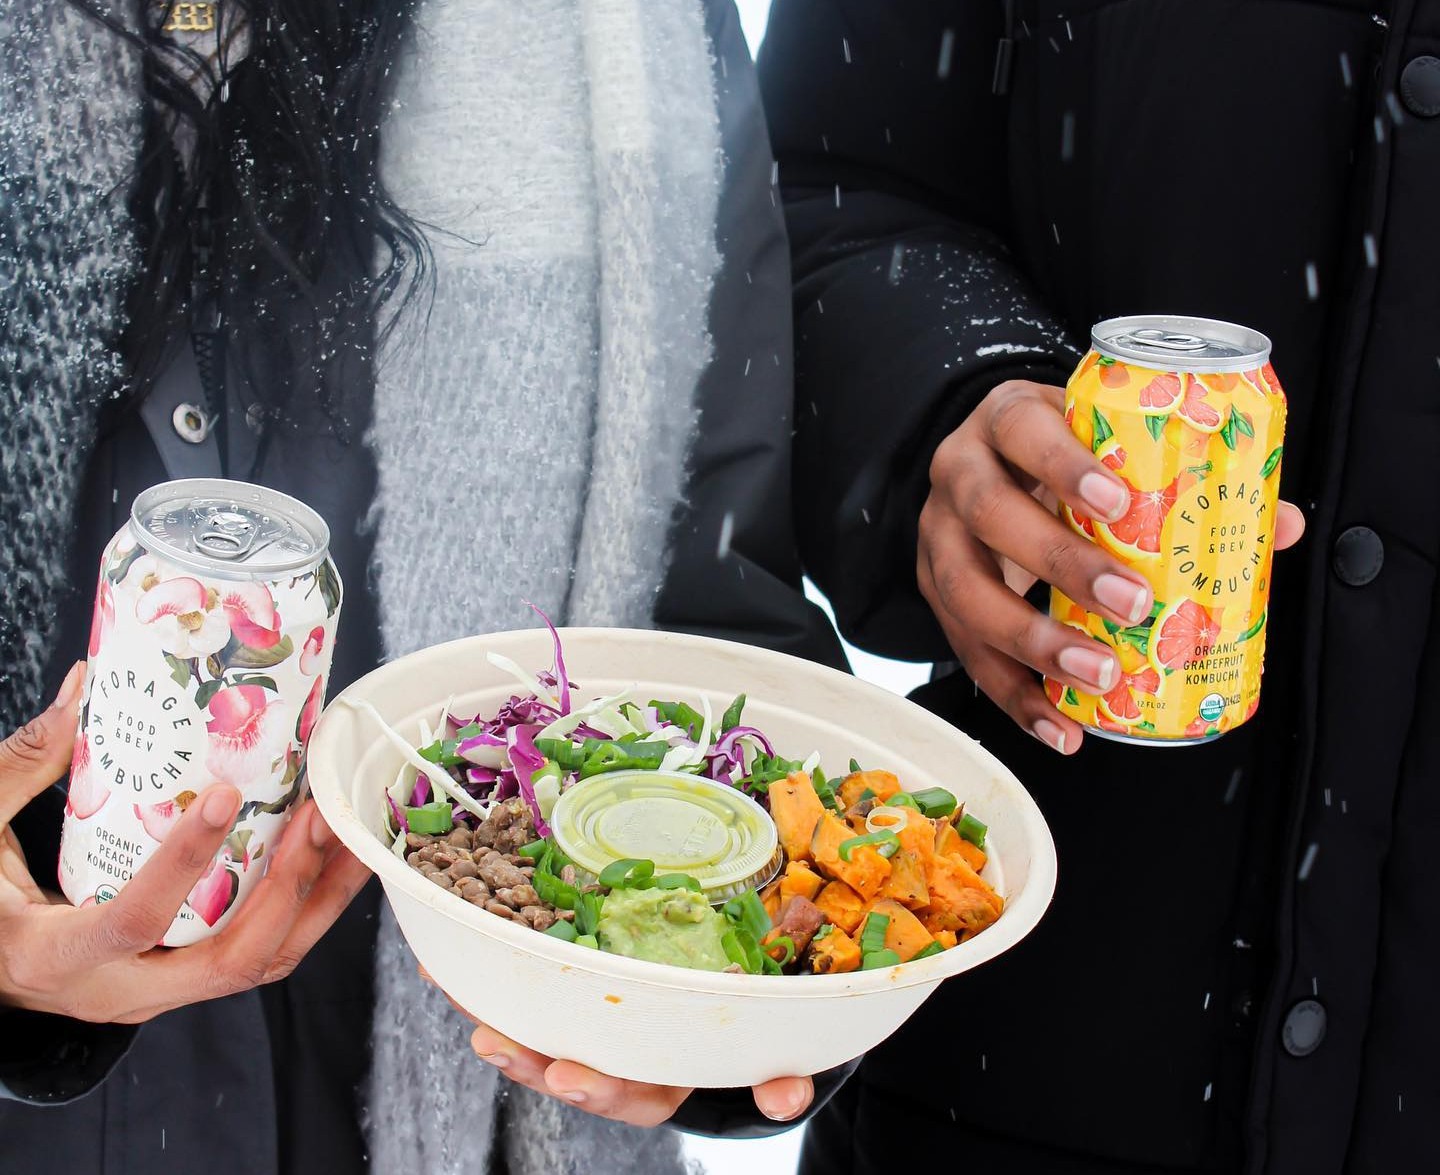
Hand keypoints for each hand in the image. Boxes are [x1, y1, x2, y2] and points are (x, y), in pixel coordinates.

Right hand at [0, 662, 371, 1023]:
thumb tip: (88, 682)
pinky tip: (330, 857)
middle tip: (318, 816)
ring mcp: (155, 992)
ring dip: (316, 902)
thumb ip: (26, 763)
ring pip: (259, 965)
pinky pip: (254, 952)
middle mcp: (117, 991)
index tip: (224, 797)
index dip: (183, 863)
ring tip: (350, 832)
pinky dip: (302, 909)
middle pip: (230, 964)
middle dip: (289, 890)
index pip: (133, 921)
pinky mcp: (179, 979)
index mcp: (55, 957)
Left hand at [419, 969, 812, 1126]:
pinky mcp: (562, 997)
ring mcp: (581, 1030)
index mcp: (654, 1083)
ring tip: (455, 992)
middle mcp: (610, 1064)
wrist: (716, 1014)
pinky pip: (518, 993)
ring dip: (489, 1013)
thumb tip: (790, 1097)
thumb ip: (777, 1079)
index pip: (623, 1096)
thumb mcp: (761, 1057)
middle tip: (495, 1041)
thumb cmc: (734, 1033)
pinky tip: (446, 961)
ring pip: (530, 1032)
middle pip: (560, 1068)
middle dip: (524, 1059)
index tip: (573, 1075)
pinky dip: (482, 979)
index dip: (596, 1088)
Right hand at [917, 380, 1304, 753]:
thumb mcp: (1107, 441)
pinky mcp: (932, 592)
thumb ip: (1184, 476)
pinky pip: (965, 650)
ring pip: (963, 590)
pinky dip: (1013, 694)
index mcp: (1004, 419)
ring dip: (1031, 641)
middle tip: (1131, 604)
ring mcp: (937, 534)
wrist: (992, 460)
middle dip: (1061, 566)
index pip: (1022, 429)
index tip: (1117, 503)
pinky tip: (1057, 725)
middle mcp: (958, 472)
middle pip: (990, 515)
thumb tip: (1278, 525)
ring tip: (1096, 675)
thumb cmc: (1061, 452)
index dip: (1063, 466)